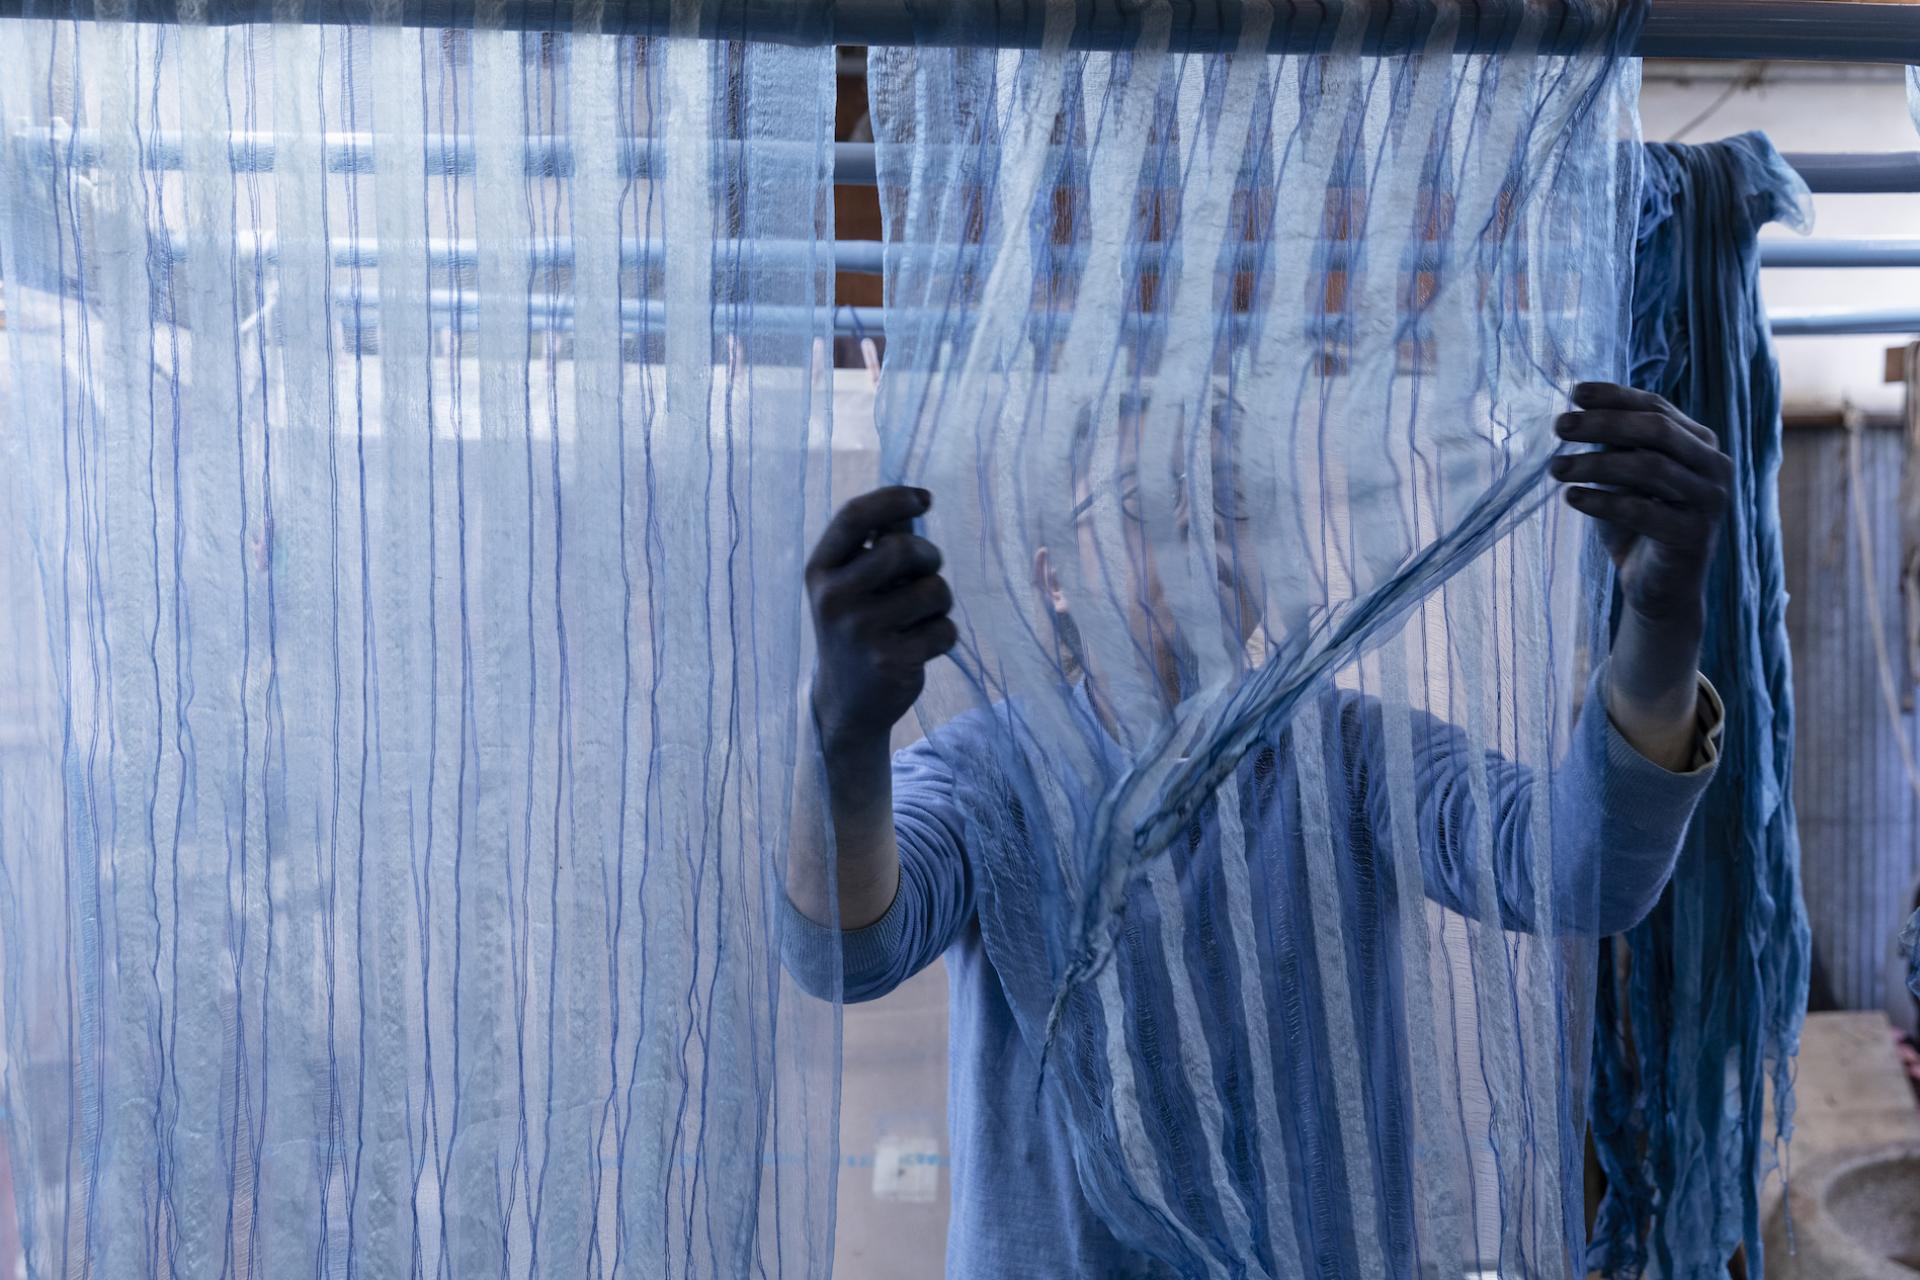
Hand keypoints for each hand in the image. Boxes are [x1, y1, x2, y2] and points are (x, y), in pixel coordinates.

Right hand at [806, 486, 957, 751]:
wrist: (847, 701)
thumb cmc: (858, 627)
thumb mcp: (852, 584)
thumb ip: (878, 544)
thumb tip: (916, 500)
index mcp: (821, 571)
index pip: (855, 517)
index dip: (894, 498)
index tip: (924, 498)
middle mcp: (834, 599)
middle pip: (903, 549)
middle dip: (929, 556)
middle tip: (928, 572)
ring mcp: (860, 632)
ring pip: (934, 591)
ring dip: (941, 601)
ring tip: (922, 617)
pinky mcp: (890, 662)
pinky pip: (944, 629)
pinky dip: (943, 635)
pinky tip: (921, 649)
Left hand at [1550, 382, 1731, 630]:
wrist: (1661, 587)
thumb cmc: (1638, 524)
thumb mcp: (1624, 478)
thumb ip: (1615, 446)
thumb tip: (1577, 414)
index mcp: (1700, 443)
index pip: (1656, 407)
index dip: (1615, 397)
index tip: (1574, 392)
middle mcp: (1714, 466)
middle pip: (1656, 430)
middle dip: (1603, 424)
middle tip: (1558, 426)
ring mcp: (1709, 501)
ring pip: (1650, 468)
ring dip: (1595, 463)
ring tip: (1556, 468)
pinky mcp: (1694, 536)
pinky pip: (1643, 511)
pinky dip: (1602, 501)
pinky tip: (1572, 497)